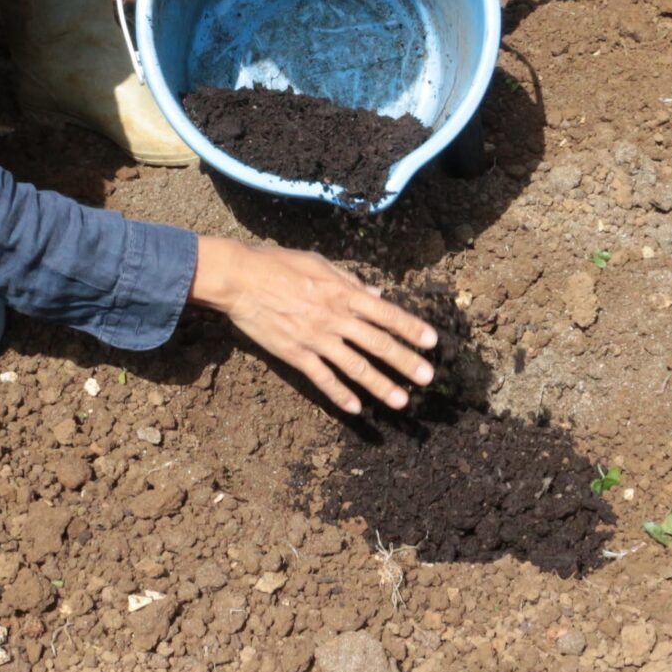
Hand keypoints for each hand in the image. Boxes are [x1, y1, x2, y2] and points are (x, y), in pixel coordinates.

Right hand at [191, 236, 435, 414]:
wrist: (240, 280)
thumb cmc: (278, 264)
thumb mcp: (318, 263)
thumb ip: (349, 280)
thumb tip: (376, 293)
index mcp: (342, 292)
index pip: (385, 313)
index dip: (410, 327)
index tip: (431, 342)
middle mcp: (334, 317)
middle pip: (377, 343)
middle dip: (405, 361)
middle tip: (427, 378)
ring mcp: (315, 338)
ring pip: (354, 366)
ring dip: (380, 385)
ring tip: (401, 401)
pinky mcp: (295, 354)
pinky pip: (322, 378)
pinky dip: (339, 394)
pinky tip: (355, 409)